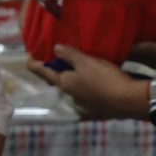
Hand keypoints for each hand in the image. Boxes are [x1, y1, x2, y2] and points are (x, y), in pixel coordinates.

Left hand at [29, 47, 145, 119]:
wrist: (127, 100)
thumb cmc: (104, 78)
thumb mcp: (87, 61)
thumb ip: (70, 54)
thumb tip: (55, 48)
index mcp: (64, 82)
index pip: (44, 72)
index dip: (35, 64)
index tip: (28, 58)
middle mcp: (70, 94)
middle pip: (57, 80)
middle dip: (53, 71)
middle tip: (52, 60)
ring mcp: (83, 103)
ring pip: (72, 87)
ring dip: (71, 78)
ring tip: (76, 68)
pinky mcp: (96, 107)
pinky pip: (85, 93)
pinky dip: (84, 86)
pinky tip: (92, 82)